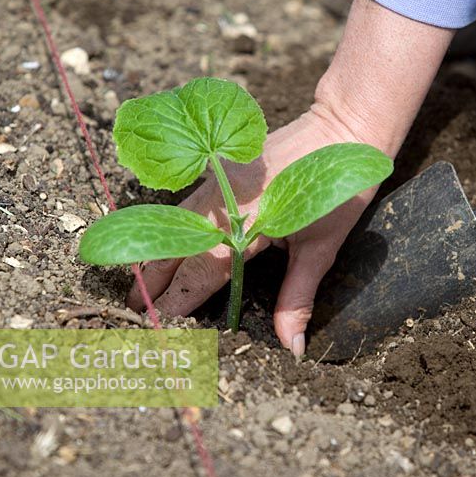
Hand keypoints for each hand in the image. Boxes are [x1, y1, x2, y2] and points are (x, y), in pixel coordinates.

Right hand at [127, 103, 375, 355]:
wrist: (342, 128)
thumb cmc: (336, 192)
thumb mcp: (321, 249)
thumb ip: (297, 299)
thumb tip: (294, 348)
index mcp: (248, 222)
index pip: (203, 270)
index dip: (179, 300)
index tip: (160, 326)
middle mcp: (224, 200)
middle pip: (178, 245)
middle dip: (154, 279)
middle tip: (133, 308)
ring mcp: (218, 179)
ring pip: (176, 222)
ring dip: (158, 252)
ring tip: (141, 282)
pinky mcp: (220, 168)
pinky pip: (188, 203)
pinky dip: (172, 226)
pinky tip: (165, 240)